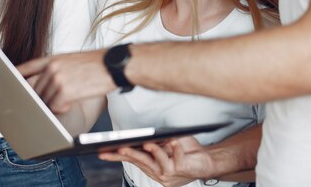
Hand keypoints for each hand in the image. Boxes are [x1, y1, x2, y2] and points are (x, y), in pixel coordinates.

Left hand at [17, 49, 115, 112]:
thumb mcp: (73, 60)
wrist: (112, 65)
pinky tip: (71, 104)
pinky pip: (56, 106)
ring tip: (66, 102)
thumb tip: (48, 81)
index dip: (17, 75)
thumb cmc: (98, 64)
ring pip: (44, 99)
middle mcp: (52, 68)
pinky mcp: (65, 91)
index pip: (28, 67)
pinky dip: (62, 109)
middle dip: (37, 98)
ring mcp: (58, 79)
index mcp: (54, 59)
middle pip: (34, 88)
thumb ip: (57, 68)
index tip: (9, 80)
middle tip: (45, 103)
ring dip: (52, 105)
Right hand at [99, 137, 213, 186]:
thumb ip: (155, 142)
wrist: (207, 162)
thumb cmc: (186, 151)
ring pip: (157, 163)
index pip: (131, 160)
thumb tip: (142, 136)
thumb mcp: (167, 143)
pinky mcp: (183, 169)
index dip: (116, 157)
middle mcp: (158, 173)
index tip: (102, 152)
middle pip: (140, 162)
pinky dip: (175, 148)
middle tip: (118, 148)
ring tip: (147, 143)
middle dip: (129, 154)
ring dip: (152, 151)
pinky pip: (177, 158)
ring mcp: (170, 173)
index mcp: (151, 166)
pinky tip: (174, 140)